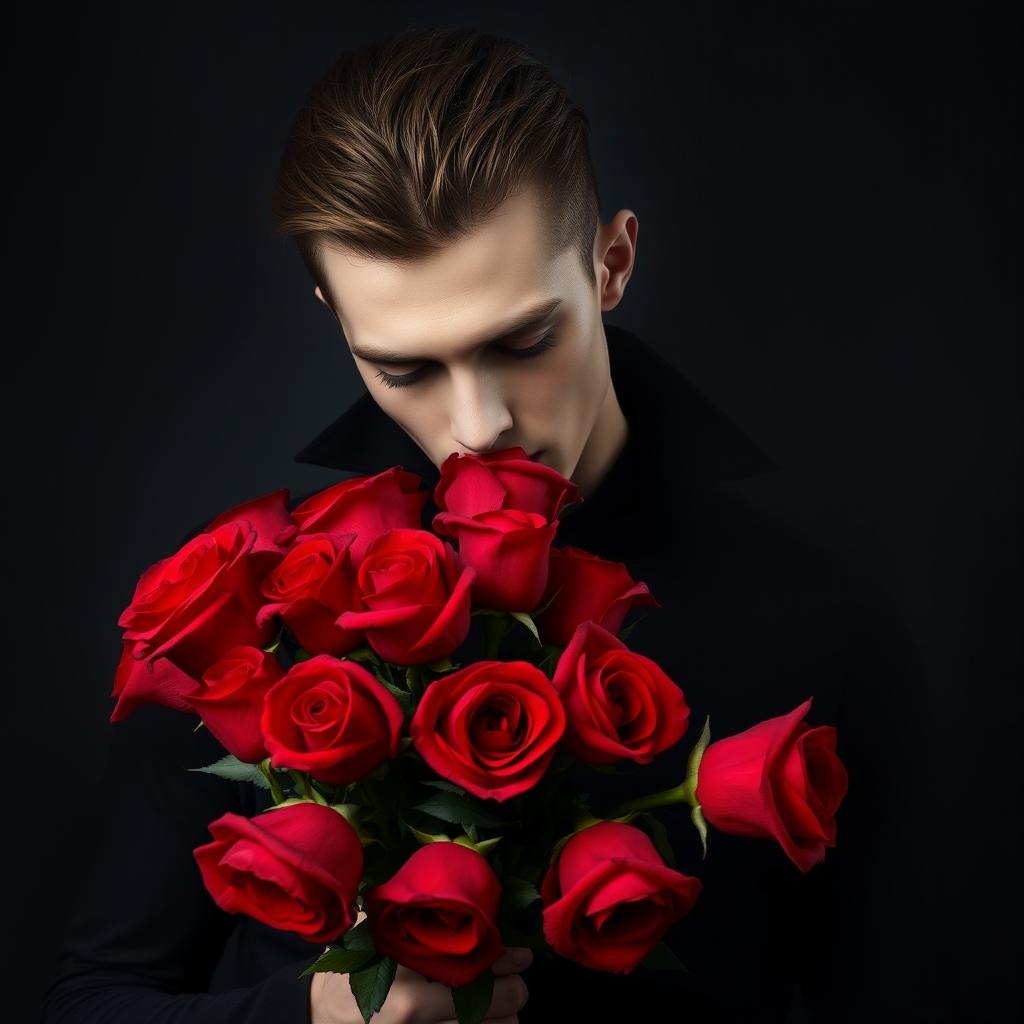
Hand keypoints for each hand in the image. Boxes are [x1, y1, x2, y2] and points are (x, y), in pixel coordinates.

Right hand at [310, 911, 531, 1023]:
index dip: (503, 964)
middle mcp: (413, 1016)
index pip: (471, 975)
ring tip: (509, 1008)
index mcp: (406, 984)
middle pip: (484, 1013)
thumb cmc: (348, 963)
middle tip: (520, 984)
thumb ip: (406, 913)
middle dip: (510, 997)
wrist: (316, 1013)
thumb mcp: (373, 932)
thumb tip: (448, 885)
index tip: (523, 956)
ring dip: (501, 1021)